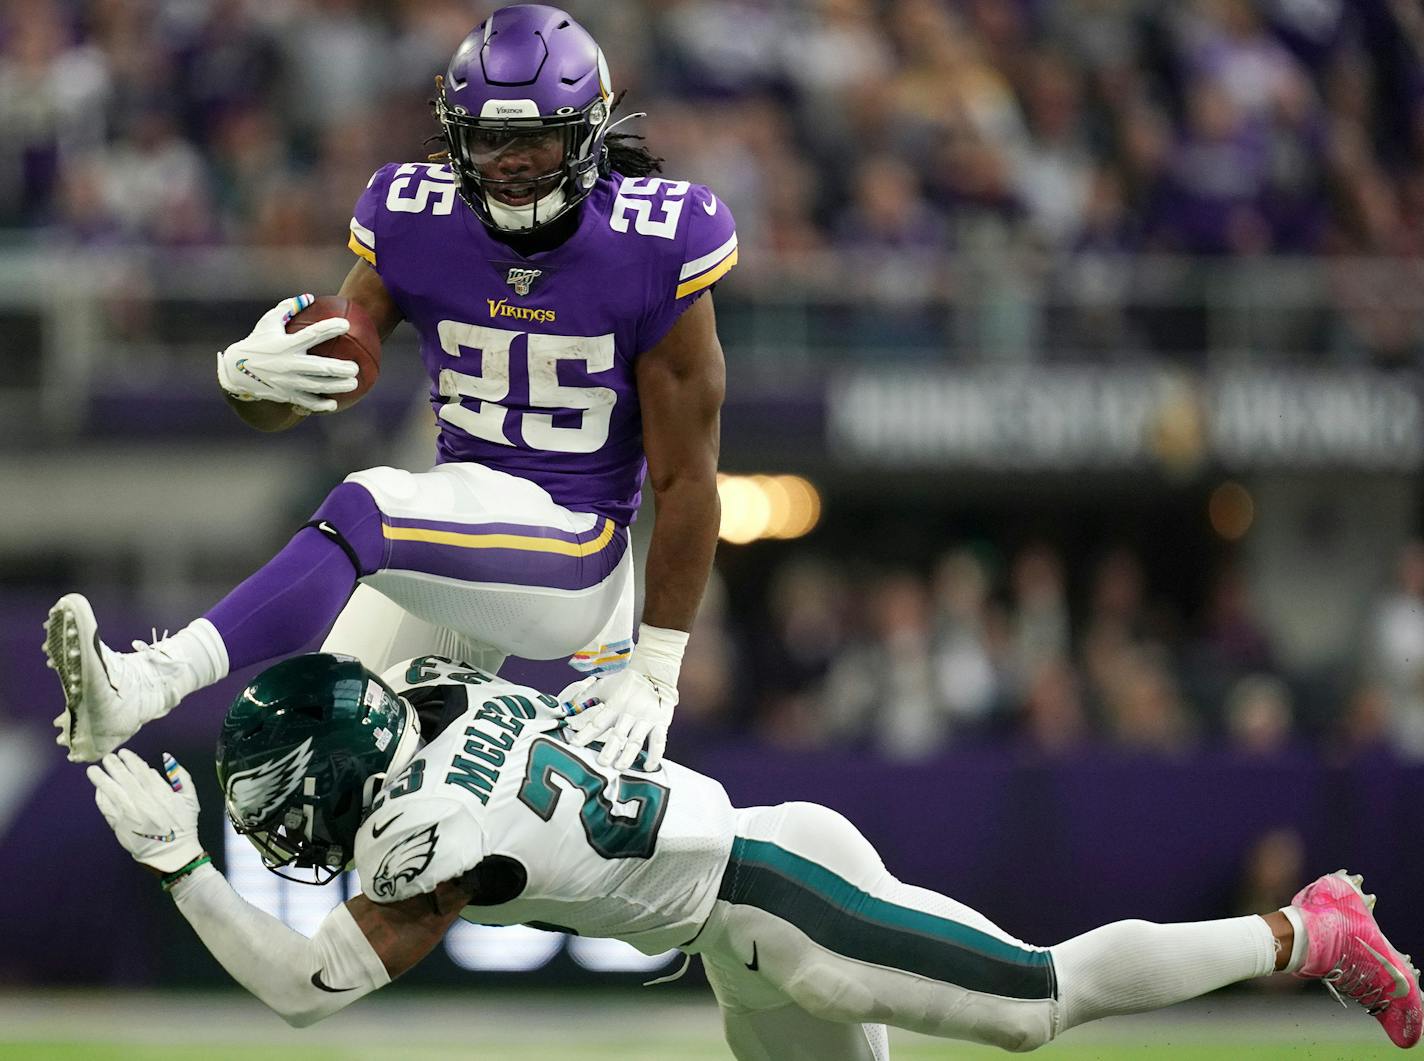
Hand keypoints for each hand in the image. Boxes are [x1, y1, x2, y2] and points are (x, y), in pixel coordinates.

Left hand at [87, 750, 202, 873]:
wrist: (171, 853)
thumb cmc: (182, 824)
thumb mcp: (190, 798)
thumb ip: (180, 776)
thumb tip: (166, 757)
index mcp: (161, 794)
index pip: (142, 772)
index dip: (131, 760)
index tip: (124, 753)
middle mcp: (143, 802)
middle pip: (124, 779)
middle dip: (114, 766)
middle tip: (107, 757)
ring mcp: (129, 814)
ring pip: (112, 791)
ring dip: (101, 779)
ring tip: (93, 770)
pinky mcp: (119, 825)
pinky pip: (106, 807)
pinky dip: (101, 796)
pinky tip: (98, 788)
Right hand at [217, 294, 356, 412]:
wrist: (235, 370)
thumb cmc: (257, 342)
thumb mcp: (268, 322)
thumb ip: (288, 307)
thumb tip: (309, 297)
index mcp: (285, 345)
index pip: (311, 335)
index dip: (329, 328)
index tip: (346, 325)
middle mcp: (287, 364)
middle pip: (319, 368)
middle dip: (339, 368)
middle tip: (355, 367)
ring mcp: (287, 382)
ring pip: (317, 387)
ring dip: (337, 387)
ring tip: (354, 384)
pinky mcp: (285, 395)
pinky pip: (306, 402)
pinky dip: (320, 405)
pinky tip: (333, 404)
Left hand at [567, 668, 676, 770]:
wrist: (655, 672)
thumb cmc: (626, 682)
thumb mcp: (604, 686)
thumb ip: (585, 697)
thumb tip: (566, 708)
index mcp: (615, 704)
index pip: (598, 722)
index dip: (585, 734)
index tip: (574, 745)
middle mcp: (630, 712)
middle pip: (618, 735)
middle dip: (609, 750)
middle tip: (601, 763)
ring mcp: (647, 719)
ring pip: (637, 740)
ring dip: (628, 755)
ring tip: (620, 767)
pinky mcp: (661, 722)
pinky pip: (659, 741)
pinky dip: (655, 756)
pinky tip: (648, 768)